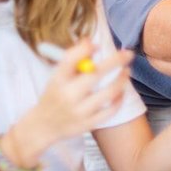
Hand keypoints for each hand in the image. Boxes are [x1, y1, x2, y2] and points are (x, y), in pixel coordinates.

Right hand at [13, 39, 132, 164]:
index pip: (70, 60)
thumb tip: (93, 44)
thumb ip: (73, 61)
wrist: (43, 126)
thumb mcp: (57, 77)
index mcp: (57, 80)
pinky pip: (110, 110)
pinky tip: (121, 91)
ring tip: (127, 71)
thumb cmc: (55, 95)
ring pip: (108, 93)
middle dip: (115, 61)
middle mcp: (68, 95)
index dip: (85, 49)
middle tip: (128, 53)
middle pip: (95, 74)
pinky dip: (119, 99)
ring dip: (121, 79)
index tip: (98, 44)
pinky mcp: (88, 124)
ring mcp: (79, 111)